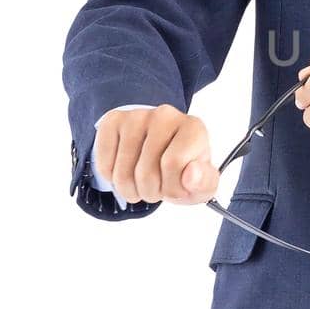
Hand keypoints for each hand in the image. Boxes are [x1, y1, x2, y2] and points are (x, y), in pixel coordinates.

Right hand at [94, 105, 218, 203]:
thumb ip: (205, 183)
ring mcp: (136, 116)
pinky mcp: (112, 121)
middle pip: (146, 172)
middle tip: (157, 188)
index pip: (173, 164)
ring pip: (123, 173)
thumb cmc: (184, 168)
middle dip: (150, 193)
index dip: (172, 189)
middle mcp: (165, 115)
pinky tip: (126, 171)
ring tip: (142, 183)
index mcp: (193, 128)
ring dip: (131, 190)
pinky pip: (104, 166)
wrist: (160, 147)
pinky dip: (112, 180)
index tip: (177, 189)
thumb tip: (190, 174)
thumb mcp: (202, 183)